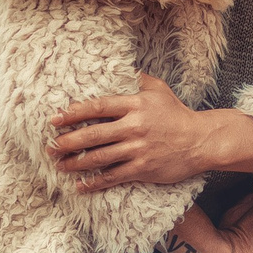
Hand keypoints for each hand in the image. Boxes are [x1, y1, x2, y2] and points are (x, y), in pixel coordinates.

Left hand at [48, 73, 211, 190]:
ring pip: (100, 157)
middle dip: (68, 141)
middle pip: (94, 134)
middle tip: (51, 146)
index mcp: (135, 105)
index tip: (56, 118)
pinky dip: (95, 182)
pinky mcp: (143, 168)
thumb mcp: (159, 89)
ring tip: (60, 165)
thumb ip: (137, 79)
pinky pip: (113, 176)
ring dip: (76, 162)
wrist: (201, 140)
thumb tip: (119, 67)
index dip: (74, 112)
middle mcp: (134, 127)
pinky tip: (80, 185)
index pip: (98, 107)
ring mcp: (138, 149)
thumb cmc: (177, 114)